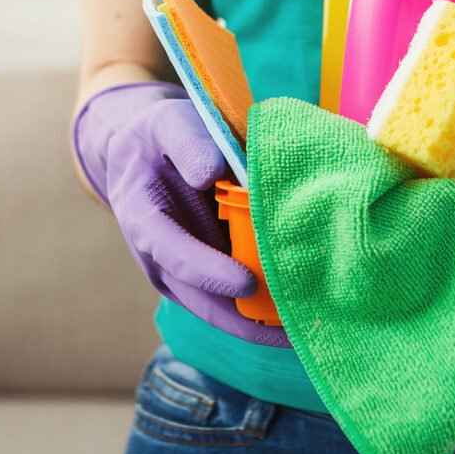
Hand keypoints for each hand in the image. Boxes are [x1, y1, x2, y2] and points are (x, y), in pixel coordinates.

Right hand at [73, 82, 287, 345]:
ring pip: (224, 313)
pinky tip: (304, 307)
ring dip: (263, 324)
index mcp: (145, 223)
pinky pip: (236, 303)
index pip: (176, 257)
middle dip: (249, 322)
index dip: (211, 274)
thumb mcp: (169, 124)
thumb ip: (189, 144)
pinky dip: (266, 310)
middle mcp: (161, 261)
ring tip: (311, 325)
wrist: (144, 152)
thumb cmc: (161, 136)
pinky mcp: (206, 277)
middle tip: (298, 329)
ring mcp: (182, 276)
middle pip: (205, 303)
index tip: (247, 282)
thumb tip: (212, 172)